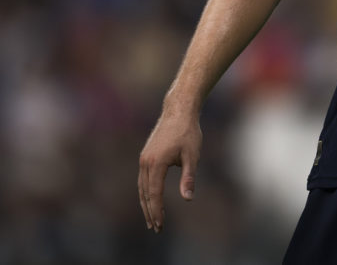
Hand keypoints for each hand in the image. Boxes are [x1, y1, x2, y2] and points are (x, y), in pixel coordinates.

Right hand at [138, 108, 201, 232]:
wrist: (179, 111)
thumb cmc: (189, 133)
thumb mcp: (192, 156)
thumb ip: (189, 178)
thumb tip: (188, 199)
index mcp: (156, 164)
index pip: (154, 194)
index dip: (157, 211)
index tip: (160, 225)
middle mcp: (145, 162)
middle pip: (144, 193)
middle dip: (150, 212)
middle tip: (155, 228)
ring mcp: (144, 158)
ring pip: (141, 187)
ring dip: (145, 203)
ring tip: (151, 218)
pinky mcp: (146, 155)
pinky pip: (143, 179)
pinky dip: (145, 191)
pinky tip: (150, 198)